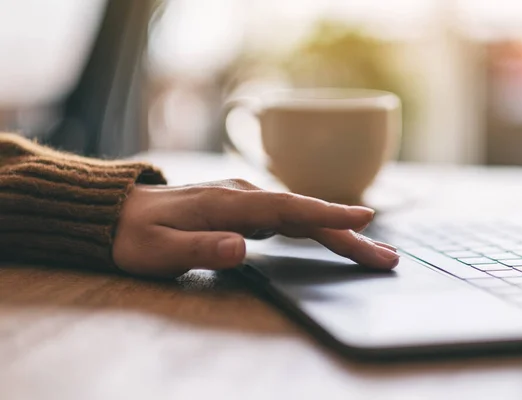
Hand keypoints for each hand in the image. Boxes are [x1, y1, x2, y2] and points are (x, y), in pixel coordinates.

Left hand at [113, 179, 398, 276]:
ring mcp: (245, 201)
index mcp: (227, 204)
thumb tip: (243, 247)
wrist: (116, 213)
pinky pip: (289, 218)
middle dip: (347, 233)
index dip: (326, 214)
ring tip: (372, 251)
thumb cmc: (135, 235)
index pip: (287, 209)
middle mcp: (243, 196)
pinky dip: (316, 228)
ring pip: (301, 216)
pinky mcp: (244, 209)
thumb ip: (200, 248)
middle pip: (304, 214)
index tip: (364, 219)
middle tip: (386, 256)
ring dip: (338, 232)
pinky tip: (332, 237)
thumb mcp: (157, 250)